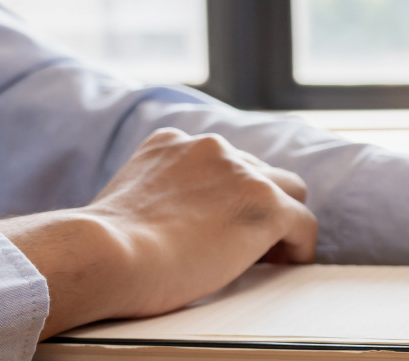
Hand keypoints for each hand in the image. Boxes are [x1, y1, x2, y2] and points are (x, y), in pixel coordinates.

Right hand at [0, 128, 316, 337]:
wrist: (108, 253)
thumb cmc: (105, 248)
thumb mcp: (125, 202)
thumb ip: (154, 200)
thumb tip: (166, 227)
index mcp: (172, 144)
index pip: (219, 161)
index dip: (228, 194)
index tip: (223, 223)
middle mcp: (211, 148)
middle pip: (259, 170)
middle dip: (258, 201)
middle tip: (251, 241)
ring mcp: (241, 173)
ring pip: (290, 190)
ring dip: (283, 219)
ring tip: (274, 253)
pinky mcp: (265, 205)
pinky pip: (304, 223)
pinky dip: (300, 245)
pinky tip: (289, 264)